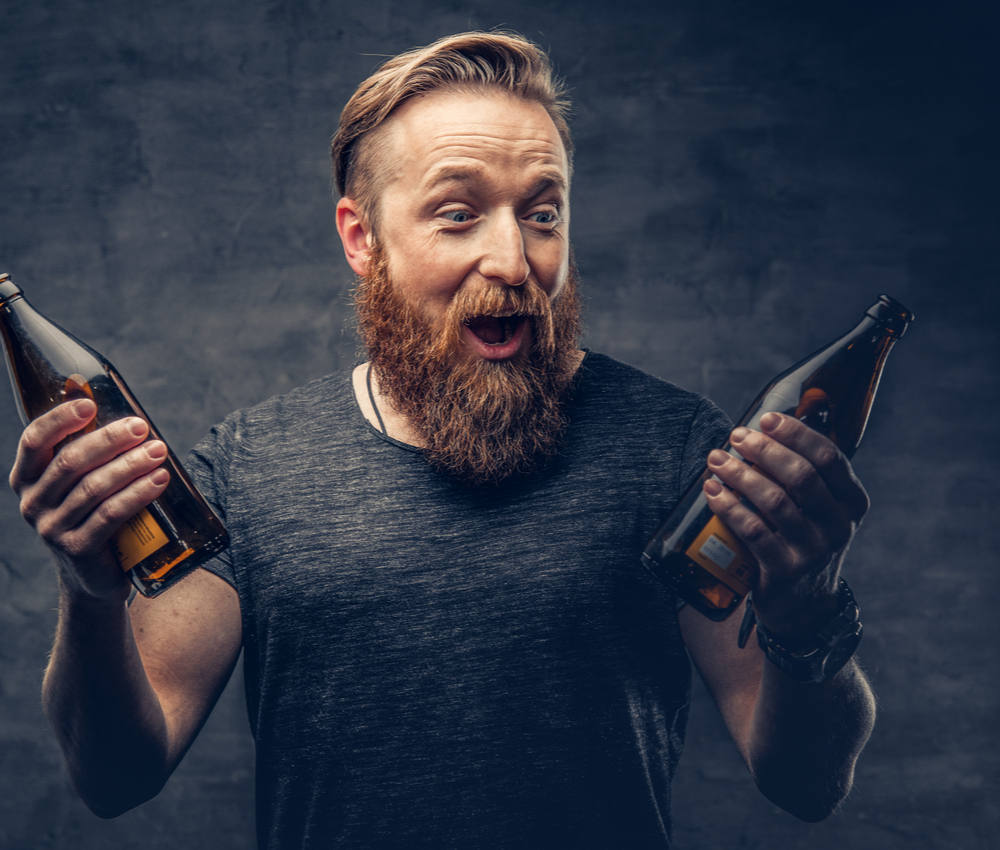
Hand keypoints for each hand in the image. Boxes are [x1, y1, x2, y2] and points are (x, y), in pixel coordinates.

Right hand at [9, 399, 170, 601]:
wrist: (94, 576)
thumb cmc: (93, 515)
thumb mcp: (82, 484)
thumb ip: (93, 456)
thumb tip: (129, 418)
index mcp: (27, 478)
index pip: (34, 441)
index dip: (59, 420)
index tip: (89, 404)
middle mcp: (32, 502)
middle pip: (71, 462)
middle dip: (110, 440)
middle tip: (141, 427)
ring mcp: (51, 528)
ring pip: (94, 487)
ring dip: (130, 465)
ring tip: (158, 451)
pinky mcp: (77, 548)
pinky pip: (110, 514)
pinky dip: (138, 493)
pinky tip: (159, 479)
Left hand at [702, 412, 869, 642]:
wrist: (804, 605)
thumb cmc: (803, 541)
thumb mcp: (819, 511)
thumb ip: (803, 476)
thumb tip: (762, 429)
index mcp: (852, 502)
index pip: (829, 457)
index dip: (796, 434)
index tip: (766, 419)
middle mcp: (839, 525)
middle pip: (801, 476)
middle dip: (764, 450)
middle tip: (735, 437)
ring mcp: (814, 549)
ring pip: (774, 501)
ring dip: (740, 475)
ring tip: (716, 460)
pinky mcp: (786, 569)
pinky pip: (753, 530)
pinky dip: (729, 506)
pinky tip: (712, 491)